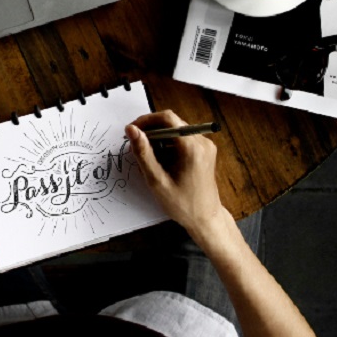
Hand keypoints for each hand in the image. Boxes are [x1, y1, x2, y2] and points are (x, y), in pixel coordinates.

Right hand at [126, 110, 230, 241]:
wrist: (205, 218)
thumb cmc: (182, 204)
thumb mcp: (157, 181)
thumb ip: (143, 153)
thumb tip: (131, 130)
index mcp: (192, 148)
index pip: (168, 119)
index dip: (147, 120)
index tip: (133, 130)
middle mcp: (202, 142)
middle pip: (172, 123)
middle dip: (152, 130)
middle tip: (136, 145)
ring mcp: (205, 145)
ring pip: (176, 130)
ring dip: (159, 138)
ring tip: (149, 158)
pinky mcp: (205, 150)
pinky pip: (183, 138)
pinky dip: (169, 144)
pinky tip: (162, 161)